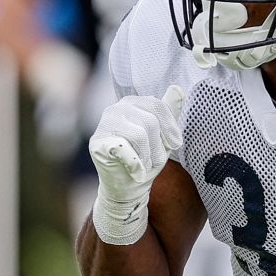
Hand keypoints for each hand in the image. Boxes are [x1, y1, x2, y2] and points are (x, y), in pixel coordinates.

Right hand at [89, 85, 184, 244]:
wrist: (128, 187)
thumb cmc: (146, 159)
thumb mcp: (163, 135)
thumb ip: (168, 111)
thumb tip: (178, 88)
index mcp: (133, 102)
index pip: (158, 106)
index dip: (171, 128)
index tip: (175, 145)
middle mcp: (116, 108)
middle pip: (150, 122)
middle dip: (158, 147)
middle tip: (154, 161)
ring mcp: (104, 124)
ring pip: (140, 135)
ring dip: (148, 157)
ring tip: (144, 166)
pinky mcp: (97, 143)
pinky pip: (124, 149)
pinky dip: (136, 165)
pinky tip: (137, 173)